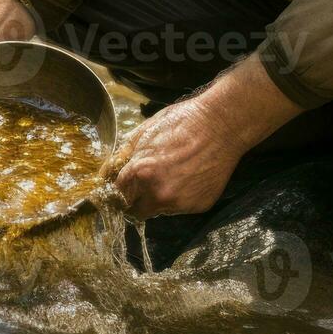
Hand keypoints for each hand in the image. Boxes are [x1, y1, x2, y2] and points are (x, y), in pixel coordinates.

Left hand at [107, 97, 244, 219]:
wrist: (221, 126)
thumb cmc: (182, 122)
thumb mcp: (146, 131)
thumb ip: (125, 154)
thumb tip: (111, 170)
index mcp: (141, 173)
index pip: (118, 195)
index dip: (119, 190)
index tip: (122, 188)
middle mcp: (158, 193)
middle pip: (136, 211)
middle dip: (136, 200)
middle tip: (144, 184)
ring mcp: (180, 203)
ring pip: (159, 210)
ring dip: (159, 198)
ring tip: (172, 175)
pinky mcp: (198, 206)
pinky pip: (180, 208)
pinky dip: (180, 197)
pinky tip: (188, 177)